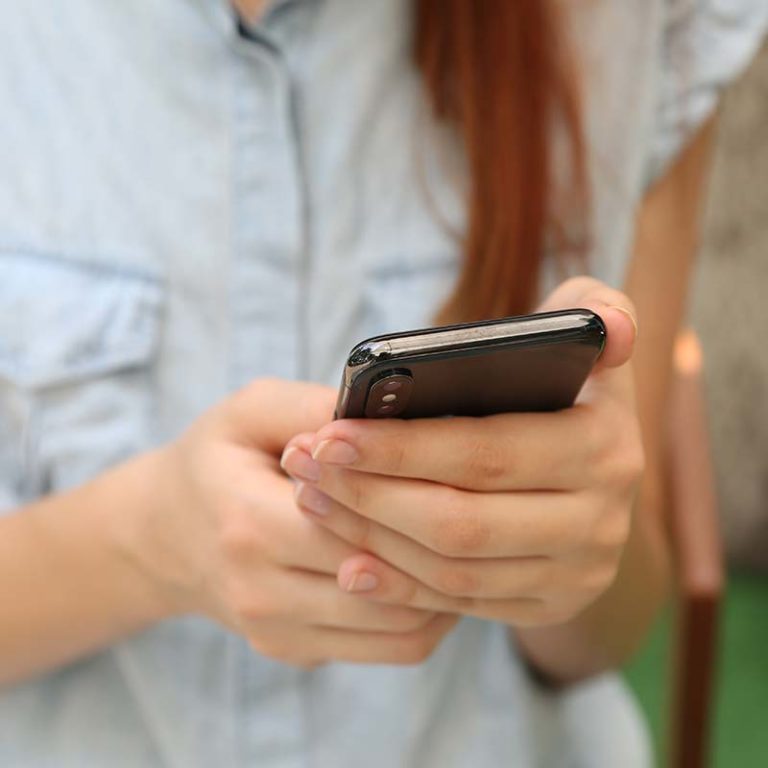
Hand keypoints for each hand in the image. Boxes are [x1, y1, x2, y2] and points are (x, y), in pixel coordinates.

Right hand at [121, 379, 456, 666]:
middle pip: (386, 580)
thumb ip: (313, 407)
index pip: (356, 524)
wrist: (166, 534)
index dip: (413, 497)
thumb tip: (387, 413)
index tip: (458, 469)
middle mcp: (260, 592)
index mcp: (247, 523)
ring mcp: (278, 632)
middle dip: (442, 544)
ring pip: (399, 627)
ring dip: (446, 586)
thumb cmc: (217, 460)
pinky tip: (439, 571)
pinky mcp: (295, 651)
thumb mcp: (251, 411)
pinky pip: (388, 648)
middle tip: (486, 506)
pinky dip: (427, 614)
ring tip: (470, 540)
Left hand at [281, 277, 644, 627]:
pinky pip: (462, 605)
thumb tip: (612, 331)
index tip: (329, 434)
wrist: (593, 476)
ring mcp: (579, 573)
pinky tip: (350, 562)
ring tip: (314, 501)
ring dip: (371, 537)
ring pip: (453, 570)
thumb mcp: (584, 338)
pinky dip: (400, 586)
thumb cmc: (565, 389)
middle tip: (305, 467)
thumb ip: (594, 308)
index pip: (485, 453)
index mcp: (604, 446)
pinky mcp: (552, 605)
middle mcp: (601, 520)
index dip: (401, 448)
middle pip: (460, 521)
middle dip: (369, 495)